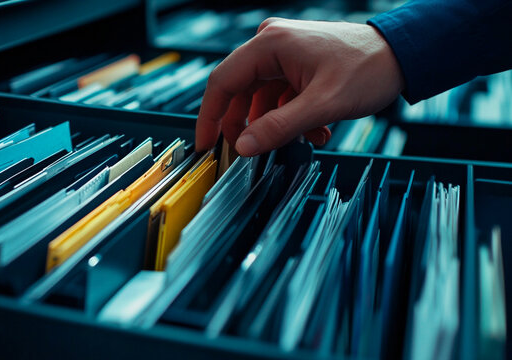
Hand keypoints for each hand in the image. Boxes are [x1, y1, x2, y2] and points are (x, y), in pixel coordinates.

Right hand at [196, 18, 404, 155]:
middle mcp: (271, 43)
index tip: (206, 144)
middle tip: (251, 152)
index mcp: (270, 44)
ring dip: (277, 124)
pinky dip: (290, 116)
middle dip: (248, 126)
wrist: (401, 55)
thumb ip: (278, 128)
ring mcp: (283, 52)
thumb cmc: (369, 68)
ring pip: (261, 98)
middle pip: (240, 92)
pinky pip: (278, 95)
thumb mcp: (321, 105)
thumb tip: (243, 147)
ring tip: (304, 138)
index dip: (210, 117)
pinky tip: (314, 130)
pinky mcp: (295, 63)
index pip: (222, 82)